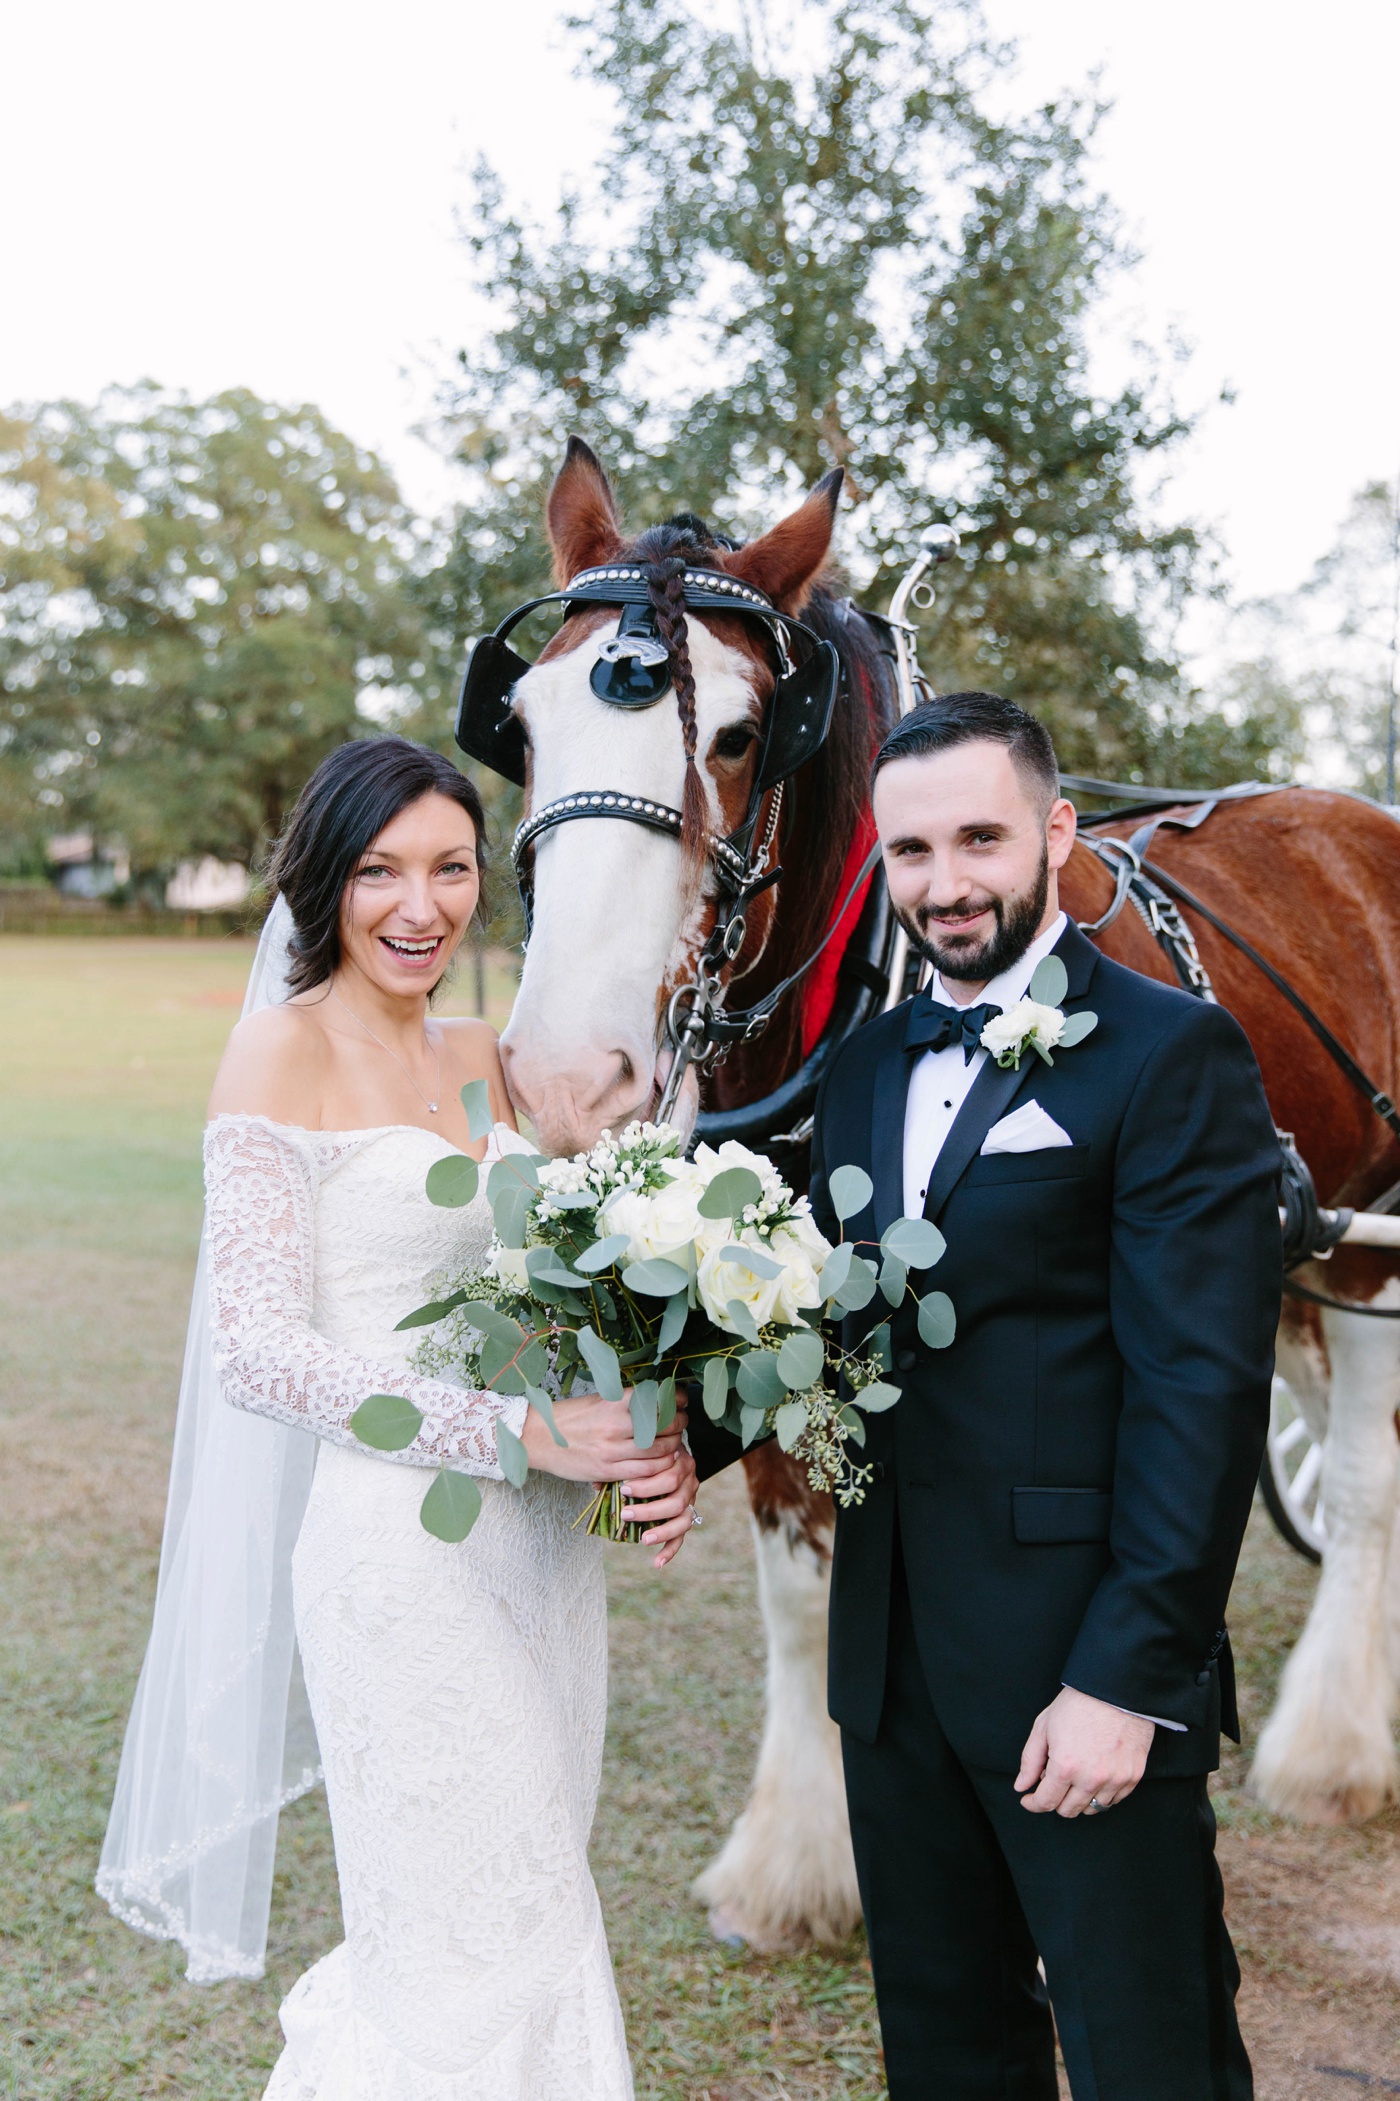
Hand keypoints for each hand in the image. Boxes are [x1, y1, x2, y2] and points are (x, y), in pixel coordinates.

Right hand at [520, 1392, 684, 1488]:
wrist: (537, 1437)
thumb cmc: (569, 1417)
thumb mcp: (597, 1400)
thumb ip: (624, 1403)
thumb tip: (657, 1401)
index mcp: (613, 1402)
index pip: (657, 1399)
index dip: (676, 1400)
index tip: (681, 1401)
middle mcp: (614, 1423)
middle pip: (664, 1424)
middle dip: (679, 1424)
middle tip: (682, 1423)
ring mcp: (611, 1449)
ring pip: (659, 1450)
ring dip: (673, 1447)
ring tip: (675, 1443)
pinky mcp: (607, 1470)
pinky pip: (644, 1471)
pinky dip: (659, 1467)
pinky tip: (662, 1463)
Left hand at [621, 1429, 698, 1569]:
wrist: (667, 1452)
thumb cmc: (646, 1454)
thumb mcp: (636, 1456)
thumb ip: (620, 1468)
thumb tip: (596, 1487)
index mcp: (678, 1462)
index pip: (668, 1476)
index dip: (647, 1485)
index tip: (623, 1490)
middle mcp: (689, 1480)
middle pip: (676, 1499)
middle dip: (650, 1510)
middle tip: (626, 1514)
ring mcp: (690, 1499)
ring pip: (683, 1519)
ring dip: (663, 1531)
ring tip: (644, 1540)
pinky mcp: (687, 1516)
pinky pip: (682, 1536)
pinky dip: (670, 1550)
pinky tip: (657, 1563)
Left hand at [1014, 1686, 1153, 1816]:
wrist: (1115, 1688)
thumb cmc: (1079, 1703)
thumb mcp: (1044, 1726)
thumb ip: (1030, 1760)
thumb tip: (1021, 1786)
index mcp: (1065, 1767)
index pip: (1046, 1802)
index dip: (1033, 1803)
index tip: (1029, 1799)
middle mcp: (1091, 1779)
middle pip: (1068, 1810)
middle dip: (1055, 1800)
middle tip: (1053, 1781)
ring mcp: (1114, 1780)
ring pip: (1092, 1809)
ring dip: (1079, 1798)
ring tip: (1075, 1776)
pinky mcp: (1133, 1777)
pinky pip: (1113, 1800)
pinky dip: (1101, 1794)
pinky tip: (1094, 1775)